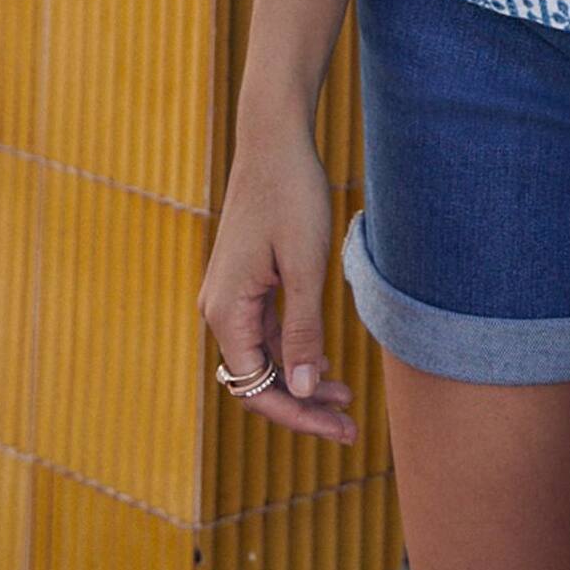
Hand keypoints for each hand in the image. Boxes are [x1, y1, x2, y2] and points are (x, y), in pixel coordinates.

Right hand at [199, 125, 357, 446]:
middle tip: (349, 429)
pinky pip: (265, 332)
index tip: (340, 430)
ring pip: (264, 358)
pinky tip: (323, 359)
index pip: (258, 388)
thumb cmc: (291, 195)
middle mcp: (219, 310)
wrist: (274, 140)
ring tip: (345, 398)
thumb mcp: (305, 264)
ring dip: (300, 380)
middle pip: (258, 380)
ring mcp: (230, 296)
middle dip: (302, 407)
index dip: (297, 416)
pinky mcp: (244, 283)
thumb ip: (302, 329)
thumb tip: (298, 391)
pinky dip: (293, 351)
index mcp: (226, 312)